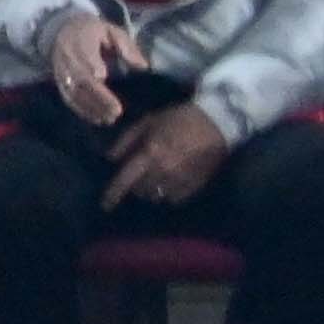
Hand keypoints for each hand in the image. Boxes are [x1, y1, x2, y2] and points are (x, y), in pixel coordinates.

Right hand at [44, 9, 132, 129]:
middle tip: (116, 112)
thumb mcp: (111, 31)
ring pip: (74, 94)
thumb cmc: (92, 32)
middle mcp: (69, 61)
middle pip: (82, 82)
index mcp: (82, 45)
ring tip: (109, 119)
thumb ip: (126, 47)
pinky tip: (97, 120)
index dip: (96, 74)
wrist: (60, 31)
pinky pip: (69, 100)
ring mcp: (62, 74)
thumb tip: (143, 66)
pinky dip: (82, 111)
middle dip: (98, 98)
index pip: (87, 62)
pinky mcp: (60, 84)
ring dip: (91, 109)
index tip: (109, 83)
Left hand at [107, 101, 231, 206]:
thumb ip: (127, 139)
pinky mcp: (195, 185)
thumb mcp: (148, 121)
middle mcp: (163, 170)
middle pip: (140, 191)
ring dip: (151, 191)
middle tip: (138, 177)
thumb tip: (111, 159)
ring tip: (154, 181)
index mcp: (150, 153)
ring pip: (157, 197)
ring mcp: (181, 180)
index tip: (105, 205)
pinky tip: (170, 183)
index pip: (125, 180)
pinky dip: (168, 194)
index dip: (113, 194)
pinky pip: (174, 199)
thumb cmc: (179, 118)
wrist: (218, 122)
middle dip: (135, 186)